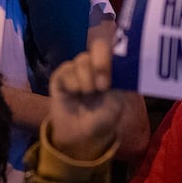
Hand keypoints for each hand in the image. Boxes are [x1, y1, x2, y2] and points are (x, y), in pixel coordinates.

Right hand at [46, 35, 125, 162]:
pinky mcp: (61, 75)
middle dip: (100, 63)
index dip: (114, 58)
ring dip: (86, 79)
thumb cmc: (101, 119)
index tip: (114, 75)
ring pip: (82, 60)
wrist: (79, 135)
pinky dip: (72, 82)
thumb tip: (120, 69)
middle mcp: (95, 65)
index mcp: (112, 69)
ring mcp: (78, 69)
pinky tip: (74, 93)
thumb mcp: (115, 105)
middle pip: (98, 46)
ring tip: (87, 94)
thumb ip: (118, 86)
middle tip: (102, 86)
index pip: (115, 50)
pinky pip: (66, 69)